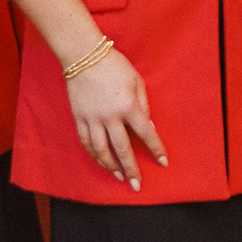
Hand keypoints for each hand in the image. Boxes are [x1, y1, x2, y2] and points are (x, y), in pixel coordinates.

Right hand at [69, 44, 166, 188]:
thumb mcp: (137, 82)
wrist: (84, 56)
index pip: (146, 134)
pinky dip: (95, 155)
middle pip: (122, 149)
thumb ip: (144, 106)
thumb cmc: (115, 66)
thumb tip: (149, 128)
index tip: (163, 162)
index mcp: (128, 106)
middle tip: (137, 185)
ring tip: (119, 177)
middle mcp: (110, 116)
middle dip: (131, 169)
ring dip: (111, 166)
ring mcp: (92, 119)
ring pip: (101, 150)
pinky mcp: (79, 118)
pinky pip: (86, 142)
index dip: (156, 149)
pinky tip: (102, 162)